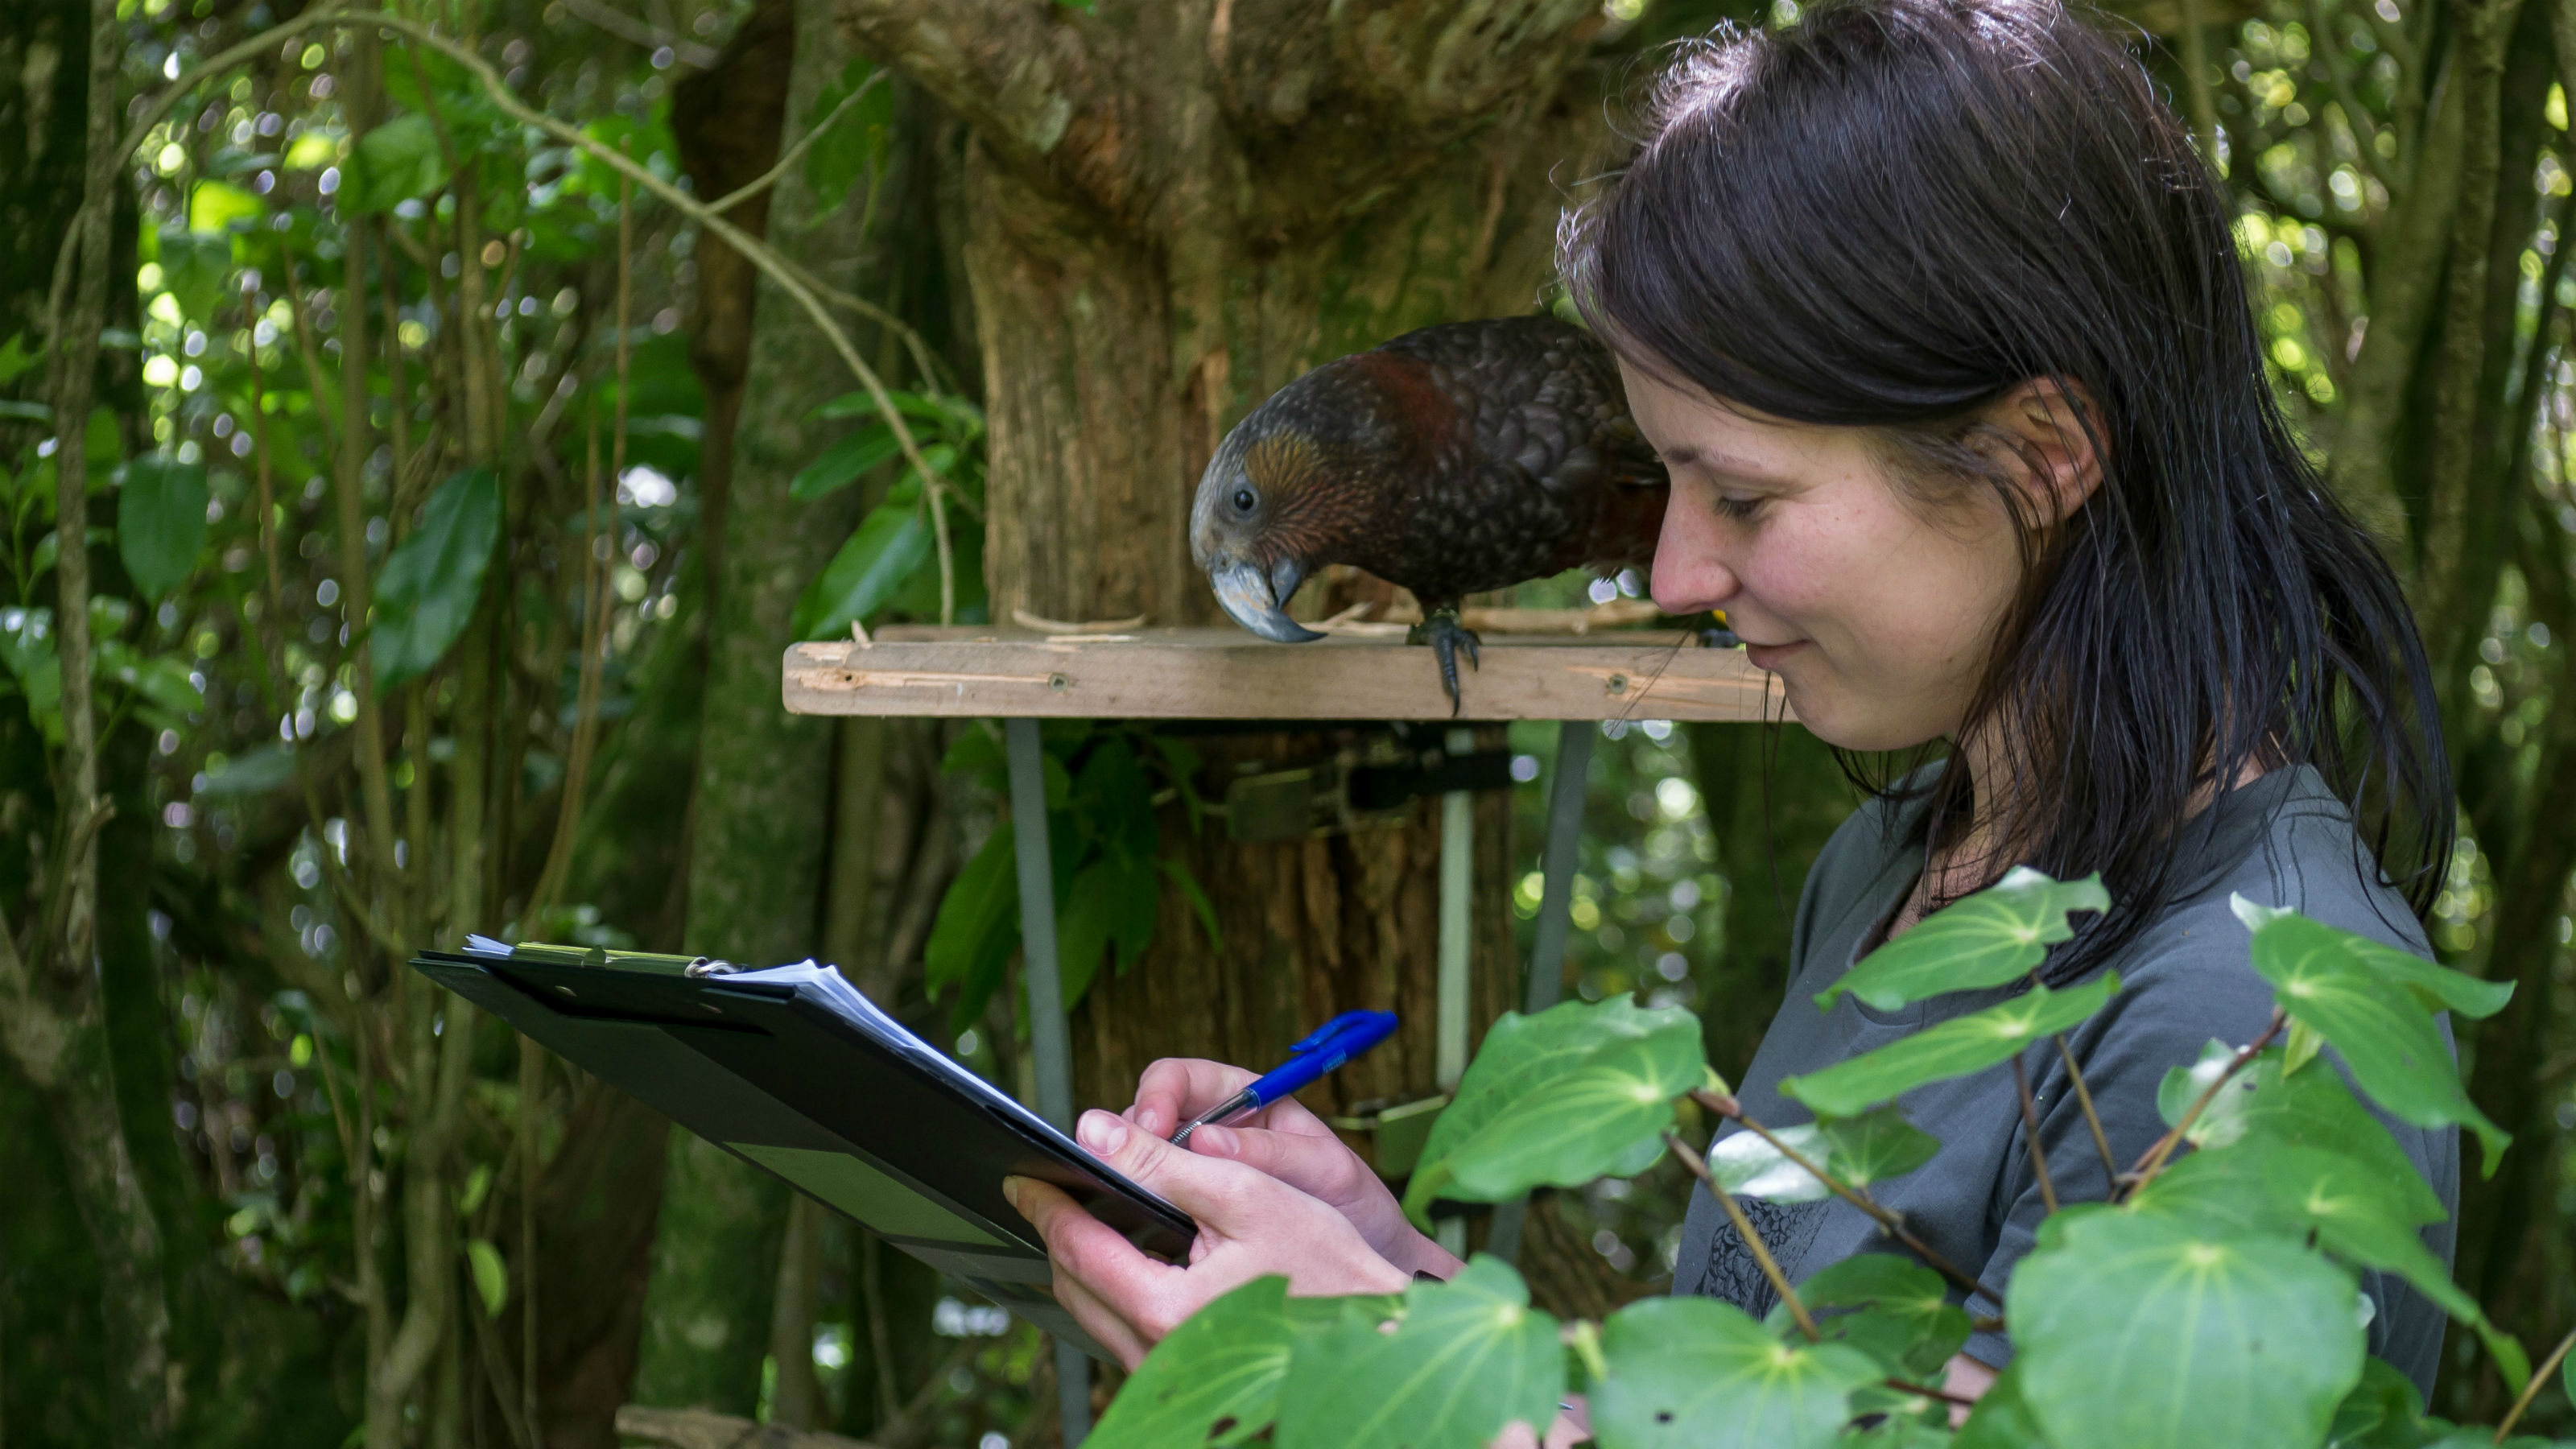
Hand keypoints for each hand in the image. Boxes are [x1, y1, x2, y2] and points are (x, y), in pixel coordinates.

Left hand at [1004, 1109, 1412, 1369]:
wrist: (1376, 1334)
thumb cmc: (1329, 1267)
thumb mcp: (1248, 1193)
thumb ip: (1165, 1162)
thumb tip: (1097, 1132)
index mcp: (1164, 1307)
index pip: (1077, 1248)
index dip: (1046, 1205)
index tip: (1024, 1177)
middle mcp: (1154, 1353)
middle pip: (1074, 1287)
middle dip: (1059, 1235)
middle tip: (1053, 1191)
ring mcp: (1165, 1373)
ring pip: (1095, 1314)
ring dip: (1086, 1263)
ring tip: (1089, 1217)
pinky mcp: (1181, 1378)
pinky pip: (1125, 1331)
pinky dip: (1117, 1289)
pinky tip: (1135, 1258)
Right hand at [1124, 1057, 1461, 1279]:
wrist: (1371, 1261)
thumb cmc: (1355, 1204)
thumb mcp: (1324, 1169)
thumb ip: (1272, 1151)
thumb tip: (1206, 1141)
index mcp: (1243, 1101)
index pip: (1178, 1079)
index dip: (1157, 1096)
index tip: (1151, 1127)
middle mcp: (1213, 1133)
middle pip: (1146, 1120)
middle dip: (1131, 1141)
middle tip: (1130, 1172)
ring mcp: (1199, 1177)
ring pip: (1142, 1165)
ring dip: (1133, 1179)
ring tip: (1139, 1205)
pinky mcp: (1195, 1219)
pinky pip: (1155, 1209)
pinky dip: (1144, 1217)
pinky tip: (1148, 1236)